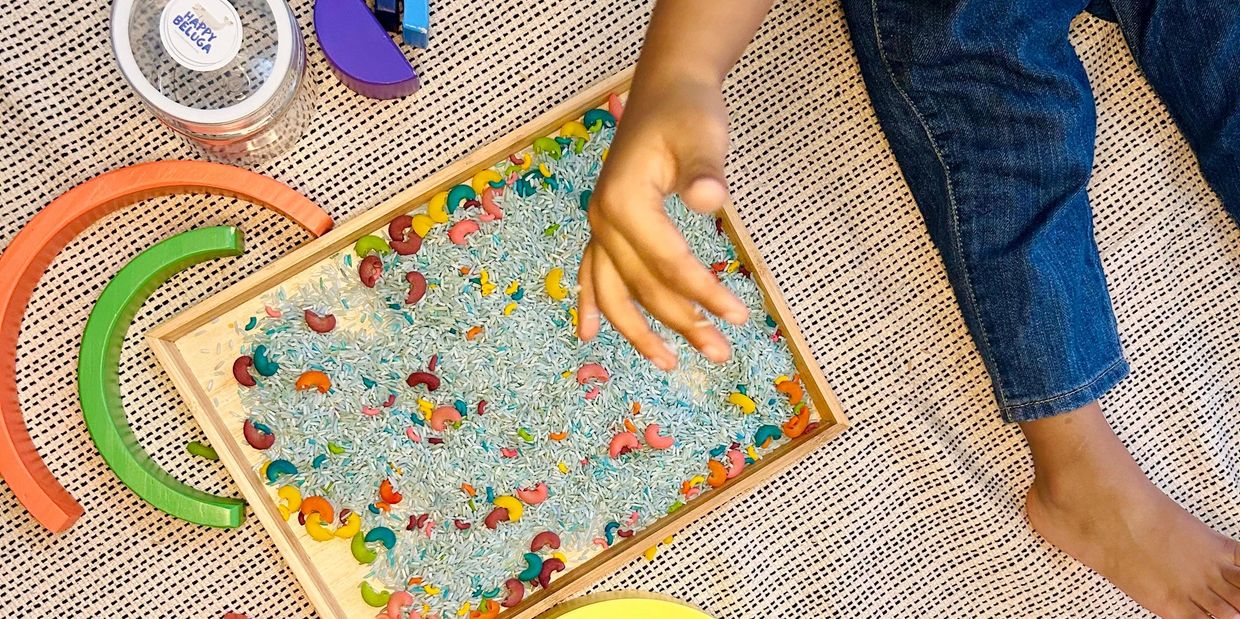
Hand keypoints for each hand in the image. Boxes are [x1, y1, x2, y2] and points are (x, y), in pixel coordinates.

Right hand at [577, 76, 749, 369]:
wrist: (668, 89)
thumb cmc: (688, 112)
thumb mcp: (703, 135)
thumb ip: (705, 169)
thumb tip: (709, 200)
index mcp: (623, 201)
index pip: (667, 263)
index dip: (703, 293)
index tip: (740, 315)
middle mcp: (602, 219)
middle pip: (642, 286)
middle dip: (682, 322)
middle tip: (720, 353)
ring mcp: (600, 225)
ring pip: (613, 291)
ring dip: (640, 331)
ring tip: (670, 363)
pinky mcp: (606, 227)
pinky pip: (592, 274)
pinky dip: (592, 305)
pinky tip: (590, 335)